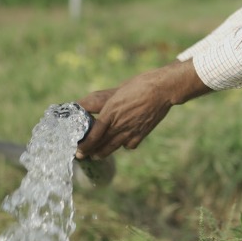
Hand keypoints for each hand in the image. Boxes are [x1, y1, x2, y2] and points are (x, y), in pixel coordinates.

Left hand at [75, 60, 209, 159]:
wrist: (162, 89)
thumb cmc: (139, 85)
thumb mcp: (118, 91)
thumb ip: (108, 104)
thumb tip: (94, 106)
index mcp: (110, 112)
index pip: (93, 135)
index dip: (85, 146)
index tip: (79, 151)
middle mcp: (119, 124)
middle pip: (101, 144)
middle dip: (90, 151)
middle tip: (83, 155)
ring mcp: (131, 131)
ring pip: (113, 147)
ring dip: (103, 152)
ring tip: (97, 155)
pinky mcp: (141, 134)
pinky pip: (129, 145)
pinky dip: (124, 145)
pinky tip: (123, 142)